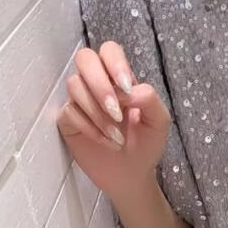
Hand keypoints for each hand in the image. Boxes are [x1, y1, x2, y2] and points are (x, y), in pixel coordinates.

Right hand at [56, 42, 171, 201]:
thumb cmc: (147, 145)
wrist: (132, 176)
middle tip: (116, 112)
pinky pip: (69, 112)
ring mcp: (80, 100)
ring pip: (75, 85)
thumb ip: (149, 98)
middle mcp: (98, 84)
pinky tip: (107, 142)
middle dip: (99, 83)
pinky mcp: (68, 120)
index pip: (109, 51)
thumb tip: (126, 90)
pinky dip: (90, 128)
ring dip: (98, 113)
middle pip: (84, 58)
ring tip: (117, 137)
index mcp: (120, 79)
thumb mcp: (159, 121)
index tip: (127, 88)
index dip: (114, 63)